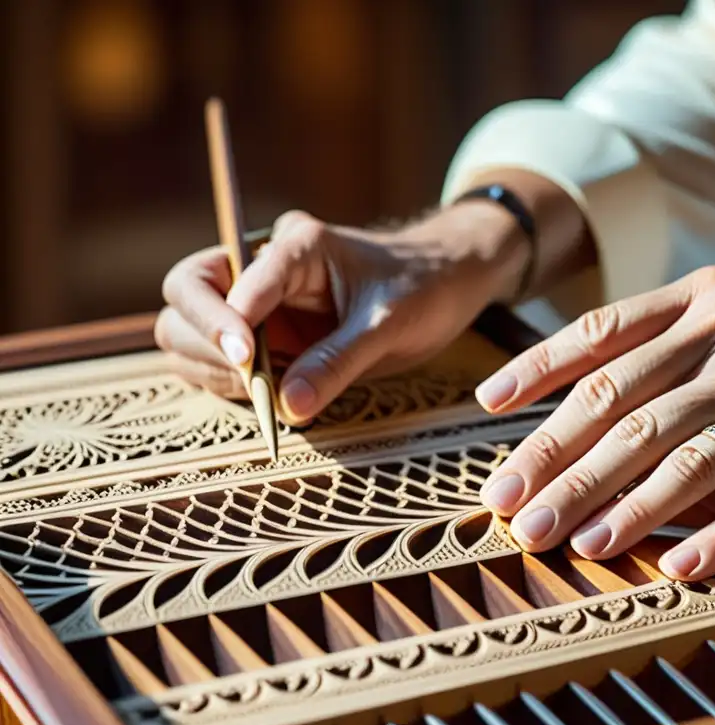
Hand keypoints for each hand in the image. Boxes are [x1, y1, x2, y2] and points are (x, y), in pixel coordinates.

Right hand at [157, 204, 526, 422]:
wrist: (445, 282)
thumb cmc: (423, 288)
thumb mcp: (388, 326)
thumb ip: (337, 363)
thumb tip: (288, 408)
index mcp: (296, 245)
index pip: (231, 276)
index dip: (224, 320)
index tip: (245, 363)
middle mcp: (263, 264)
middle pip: (186, 292)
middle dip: (205, 341)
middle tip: (250, 384)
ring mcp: (255, 298)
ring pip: (187, 327)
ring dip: (212, 367)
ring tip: (265, 393)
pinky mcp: (259, 332)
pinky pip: (212, 358)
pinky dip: (225, 382)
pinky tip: (265, 395)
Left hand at [475, 266, 714, 580]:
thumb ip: (668, 338)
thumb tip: (579, 388)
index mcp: (709, 300)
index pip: (606, 335)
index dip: (540, 371)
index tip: (490, 407)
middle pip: (629, 406)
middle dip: (560, 463)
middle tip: (512, 510)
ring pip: (686, 454)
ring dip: (623, 507)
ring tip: (574, 543)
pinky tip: (676, 566)